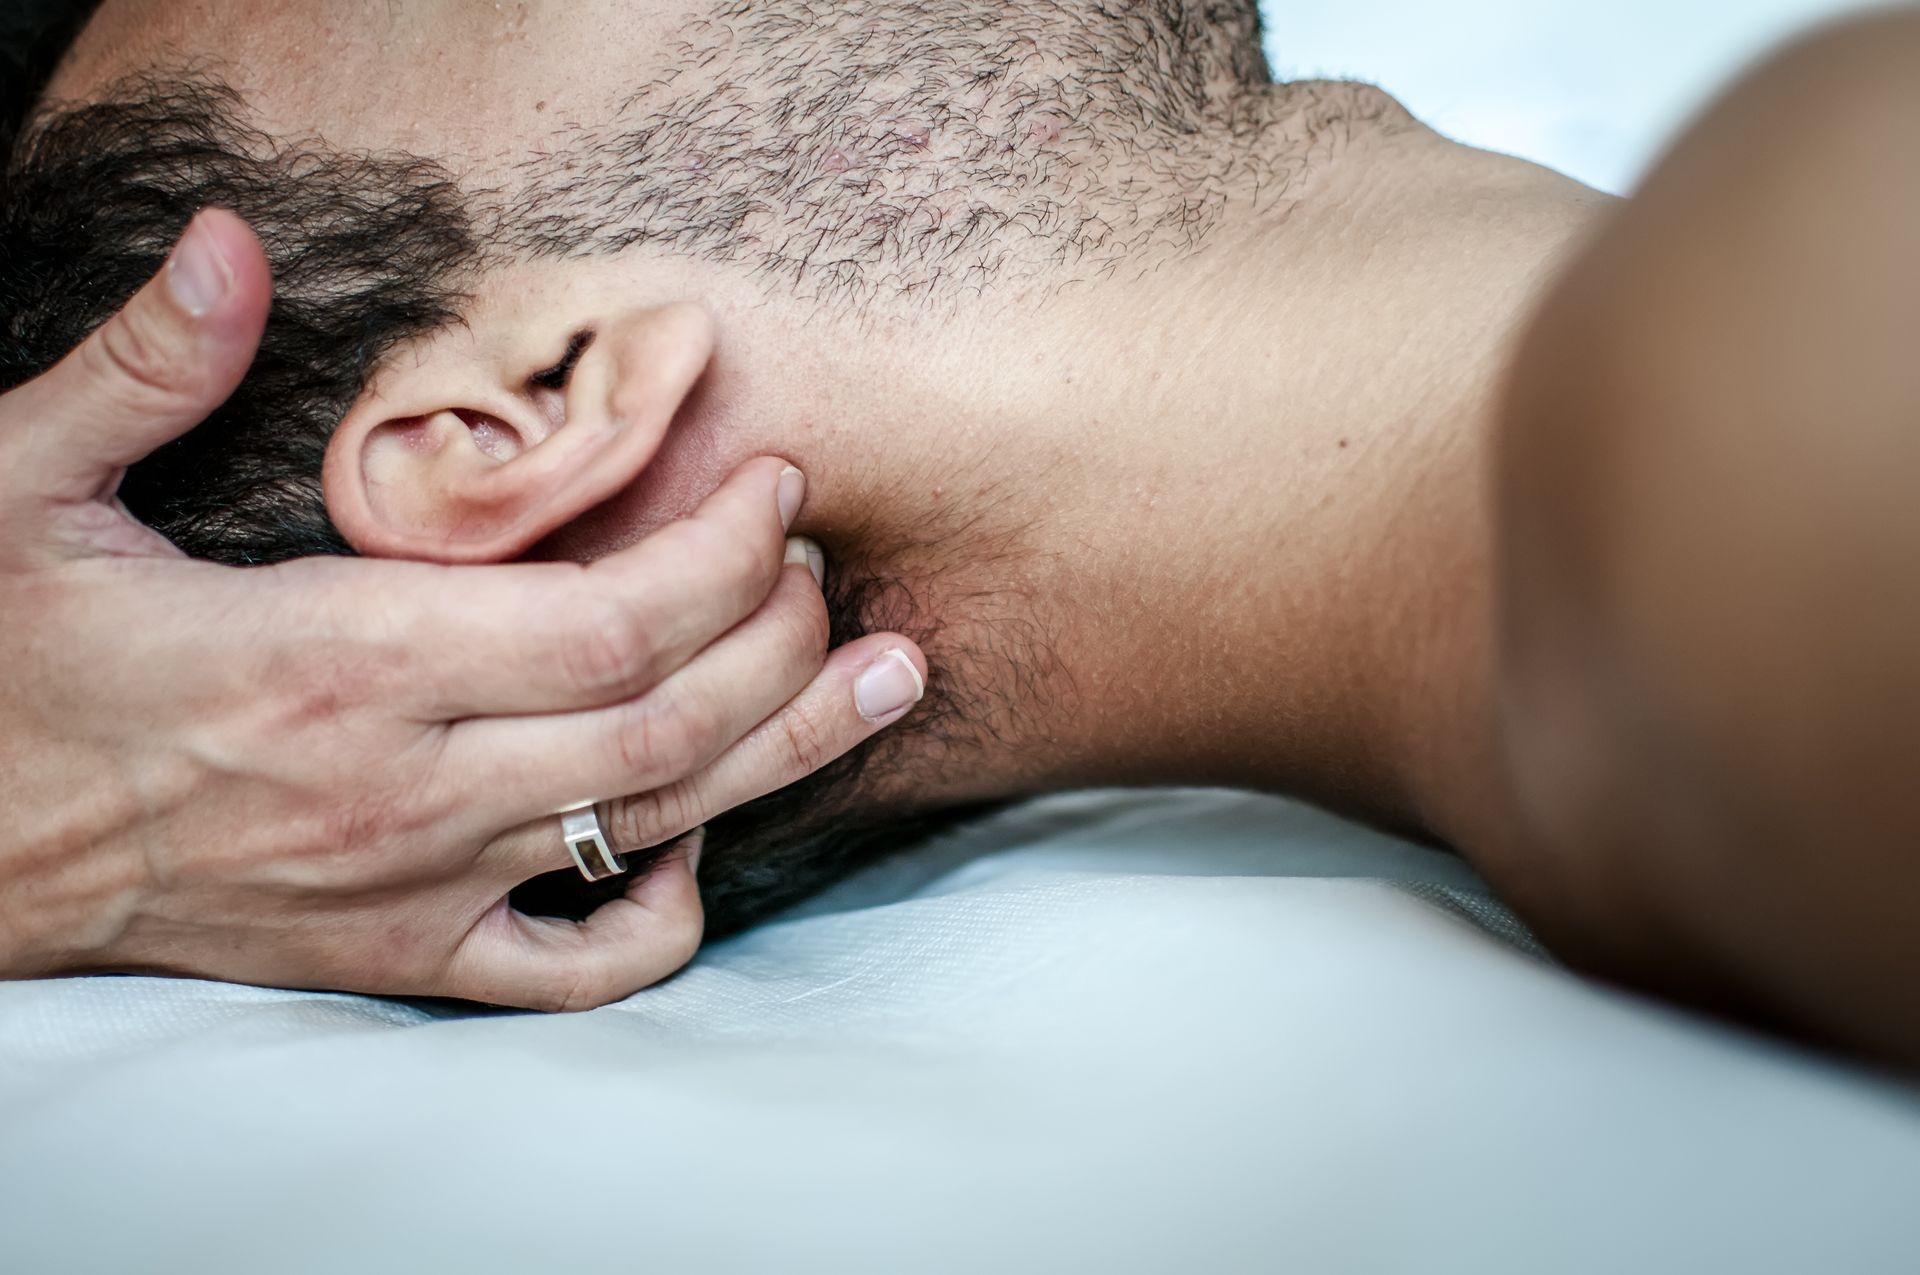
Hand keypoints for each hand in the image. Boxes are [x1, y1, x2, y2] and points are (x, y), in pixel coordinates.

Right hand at [0, 209, 926, 1009]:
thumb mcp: (16, 491)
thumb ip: (142, 369)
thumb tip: (230, 245)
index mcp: (331, 663)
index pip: (600, 626)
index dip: (719, 557)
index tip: (777, 485)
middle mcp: (400, 787)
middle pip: (663, 726)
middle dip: (785, 642)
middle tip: (838, 570)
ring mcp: (411, 886)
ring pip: (649, 831)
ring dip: (786, 753)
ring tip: (890, 683)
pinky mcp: (398, 952)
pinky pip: (569, 972)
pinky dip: (659, 922)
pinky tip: (699, 848)